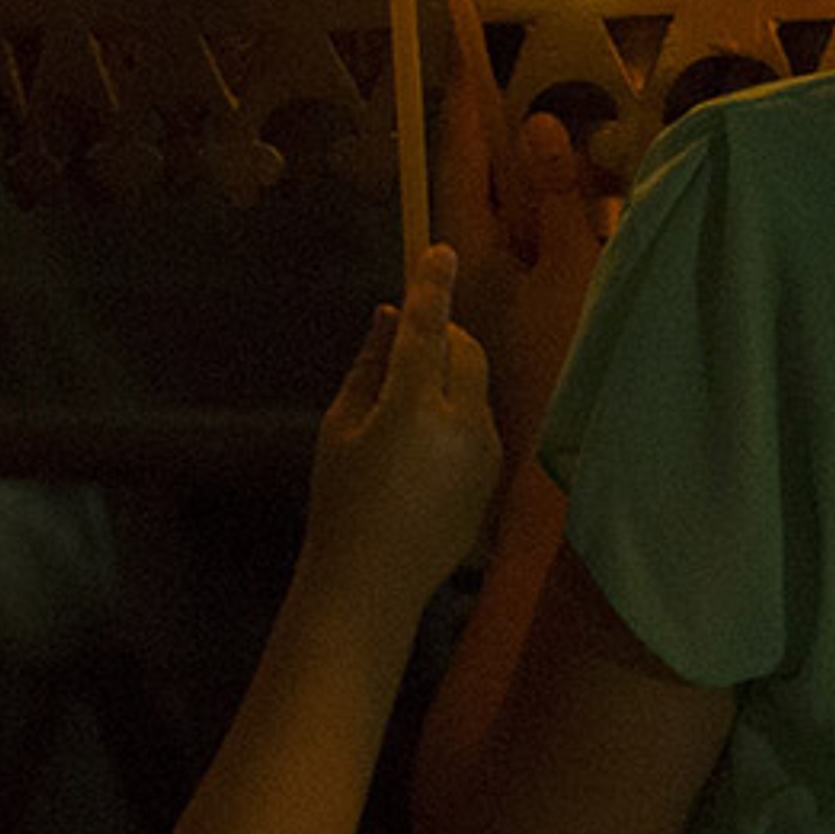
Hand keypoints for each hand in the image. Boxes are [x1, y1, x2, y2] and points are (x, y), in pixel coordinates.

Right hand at [303, 246, 500, 615]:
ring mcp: (485, 450)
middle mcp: (462, 424)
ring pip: (476, 384)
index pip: (428, 330)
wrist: (374, 582)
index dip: (432, 287)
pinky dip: (457, 409)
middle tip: (404, 344)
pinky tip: (422, 447)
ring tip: (403, 412)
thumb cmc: (342, 502)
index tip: (440, 251)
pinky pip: (480, 419)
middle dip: (442, 335)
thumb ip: (368, 366)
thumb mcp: (340, 428)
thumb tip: (387, 317)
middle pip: (464, 350)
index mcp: (414, 409)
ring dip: (448, 374)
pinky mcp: (494, 472)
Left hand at [457, 108, 605, 462]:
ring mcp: (500, 299)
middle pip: (496, 187)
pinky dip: (573, 240)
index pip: (463, 156)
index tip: (460, 47)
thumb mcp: (570, 271)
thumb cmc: (562, 365)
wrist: (555, 475)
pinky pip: (547, 262)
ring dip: (559, 198)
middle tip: (555, 120)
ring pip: (527, 225)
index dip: (466, 102)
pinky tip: (606, 238)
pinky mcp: (527, 325)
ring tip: (600, 187)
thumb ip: (555, 198)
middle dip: (527, 150)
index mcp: (471, 250)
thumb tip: (536, 122)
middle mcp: (476, 271)